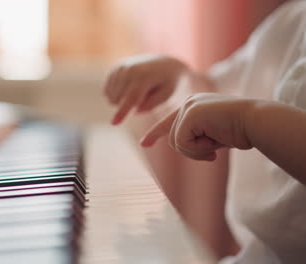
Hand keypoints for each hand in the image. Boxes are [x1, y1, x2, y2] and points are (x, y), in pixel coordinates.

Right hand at [103, 55, 188, 124]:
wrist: (165, 63)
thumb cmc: (168, 83)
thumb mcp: (166, 95)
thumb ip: (151, 105)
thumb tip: (134, 110)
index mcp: (144, 76)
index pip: (131, 97)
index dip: (122, 111)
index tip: (114, 123)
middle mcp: (129, 69)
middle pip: (118, 100)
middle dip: (128, 105)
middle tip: (144, 98)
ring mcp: (120, 68)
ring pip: (112, 97)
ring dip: (122, 101)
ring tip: (138, 93)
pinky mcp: (114, 69)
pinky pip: (107, 91)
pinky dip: (116, 95)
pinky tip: (128, 91)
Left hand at [140, 93, 254, 160]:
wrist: (256, 122)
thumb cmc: (240, 130)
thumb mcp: (213, 134)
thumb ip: (196, 136)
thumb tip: (178, 143)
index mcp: (193, 106)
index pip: (170, 122)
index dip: (155, 133)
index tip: (144, 144)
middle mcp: (188, 103)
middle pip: (174, 139)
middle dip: (192, 151)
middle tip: (211, 151)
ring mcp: (188, 107)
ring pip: (177, 142)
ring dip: (196, 151)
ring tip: (215, 145)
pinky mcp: (190, 114)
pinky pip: (182, 142)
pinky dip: (197, 149)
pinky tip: (214, 144)